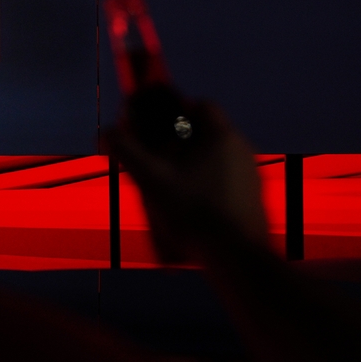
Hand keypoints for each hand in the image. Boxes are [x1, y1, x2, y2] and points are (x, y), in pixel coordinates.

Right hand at [106, 101, 268, 263]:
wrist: (235, 256)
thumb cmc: (192, 211)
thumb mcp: (151, 179)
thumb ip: (126, 150)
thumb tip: (106, 131)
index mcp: (221, 136)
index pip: (201, 104)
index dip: (176, 112)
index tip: (156, 130)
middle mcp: (241, 149)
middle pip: (206, 133)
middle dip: (180, 143)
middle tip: (157, 163)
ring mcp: (251, 175)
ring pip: (215, 159)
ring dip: (193, 166)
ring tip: (172, 190)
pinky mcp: (254, 198)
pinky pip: (226, 181)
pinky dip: (208, 186)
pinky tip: (192, 209)